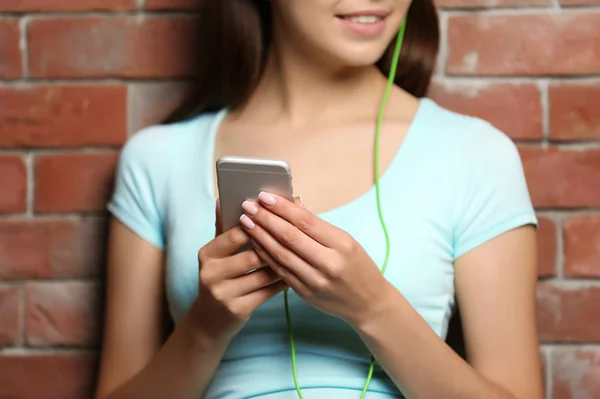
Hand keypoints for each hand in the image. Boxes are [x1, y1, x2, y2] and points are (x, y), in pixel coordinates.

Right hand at [192, 199, 287, 344]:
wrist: (209, 320)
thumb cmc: (219, 278)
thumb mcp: (217, 253)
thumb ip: (223, 227)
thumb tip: (223, 198)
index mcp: (207, 253)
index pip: (236, 234)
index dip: (260, 224)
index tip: (279, 216)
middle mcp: (211, 273)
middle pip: (252, 255)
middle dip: (276, 245)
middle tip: (299, 235)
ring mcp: (223, 293)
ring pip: (263, 273)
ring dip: (284, 263)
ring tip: (302, 252)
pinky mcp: (237, 309)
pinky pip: (268, 291)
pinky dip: (284, 280)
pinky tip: (296, 272)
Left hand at [238, 192, 390, 326]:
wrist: (368, 303)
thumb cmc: (358, 266)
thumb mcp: (346, 241)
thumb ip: (317, 225)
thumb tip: (293, 203)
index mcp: (341, 244)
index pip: (305, 221)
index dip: (282, 208)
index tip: (264, 196)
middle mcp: (329, 263)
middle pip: (290, 237)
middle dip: (265, 219)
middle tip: (248, 206)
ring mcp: (316, 281)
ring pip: (281, 254)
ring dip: (260, 236)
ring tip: (246, 222)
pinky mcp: (305, 294)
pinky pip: (280, 271)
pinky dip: (266, 255)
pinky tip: (255, 243)